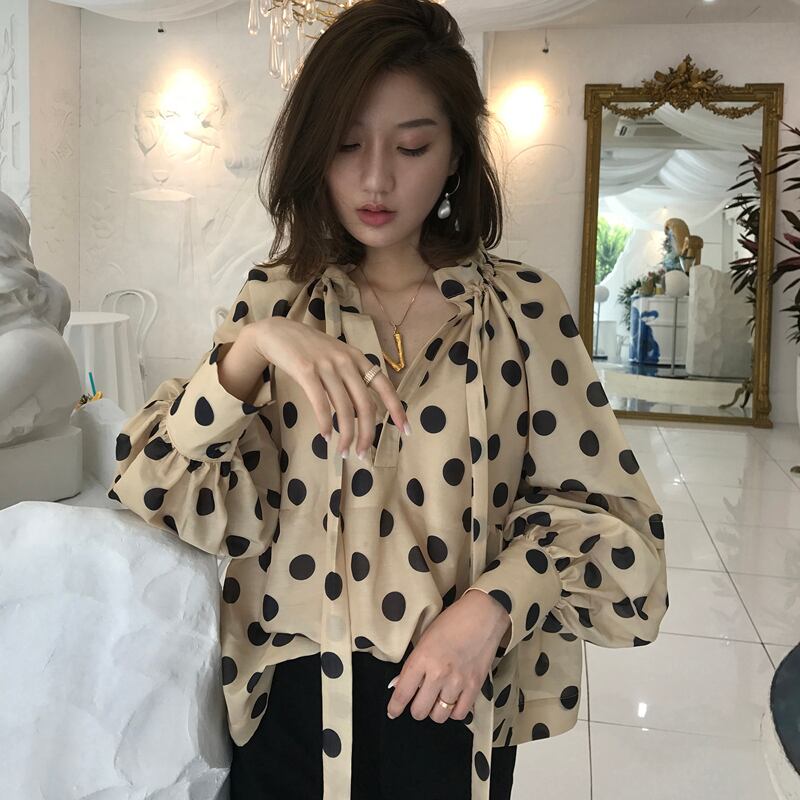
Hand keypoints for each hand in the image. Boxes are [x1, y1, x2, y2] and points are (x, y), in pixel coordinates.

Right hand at [242, 318, 409, 456]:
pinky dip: (325, 424)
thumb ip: (352, 380)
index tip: (405, 431)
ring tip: (343, 452)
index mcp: (358, 358)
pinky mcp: (306, 371)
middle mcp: (346, 361)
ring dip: (346, 435)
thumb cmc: (310, 349)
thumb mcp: (338, 357)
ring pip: (344, 409)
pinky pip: (321, 404)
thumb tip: (362, 414)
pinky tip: (326, 436)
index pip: (385, 387)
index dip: (397, 410)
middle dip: (367, 434)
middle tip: (362, 454)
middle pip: (365, 405)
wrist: (279, 331)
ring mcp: (327, 365)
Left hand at [386, 589, 510, 723]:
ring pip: (439, 716)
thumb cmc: (452, 622)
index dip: (395, 707)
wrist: (483, 615)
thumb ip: (414, 663)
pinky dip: (453, 711)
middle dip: (416, 708)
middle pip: (419, 710)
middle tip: (419, 700)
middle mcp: (438, 674)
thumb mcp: (425, 638)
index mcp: (422, 658)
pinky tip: (452, 701)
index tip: (393, 712)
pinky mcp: (475, 686)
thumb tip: (401, 684)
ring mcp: (458, 682)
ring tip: (437, 700)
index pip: (402, 693)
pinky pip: (460, 713)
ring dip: (435, 711)